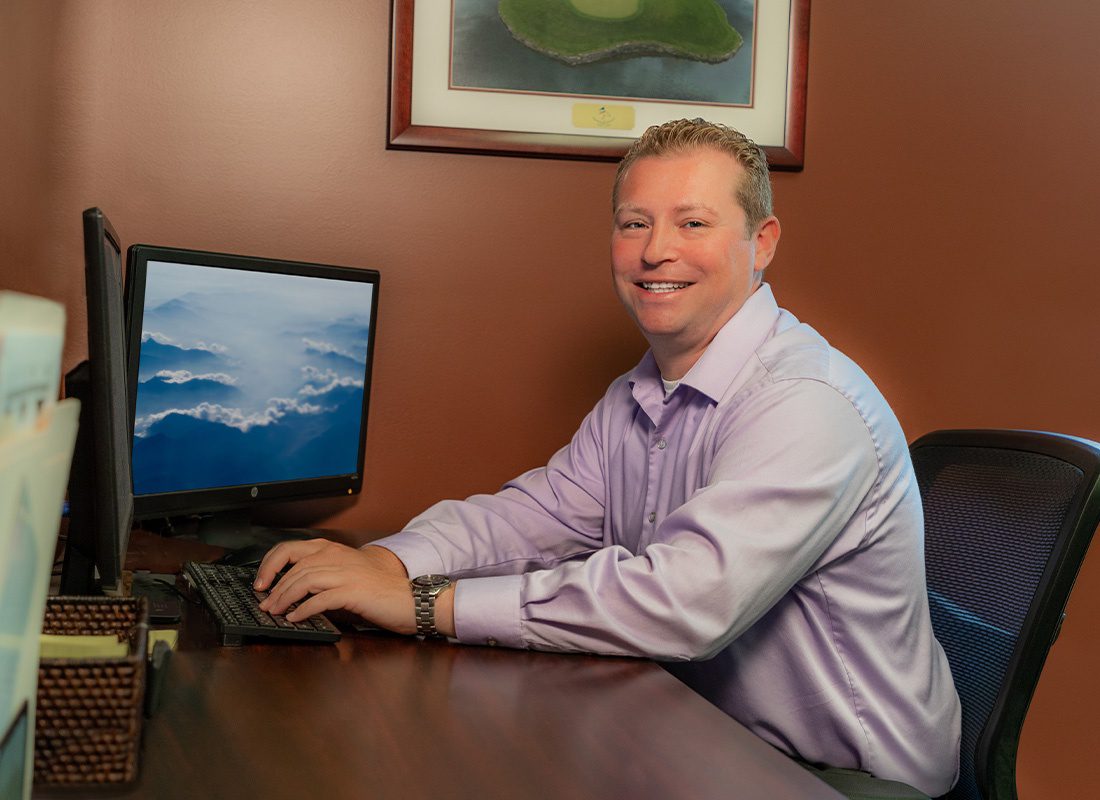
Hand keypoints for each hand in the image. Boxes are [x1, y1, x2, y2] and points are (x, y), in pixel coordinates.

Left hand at [255, 539, 419, 634]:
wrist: (408, 598)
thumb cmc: (378, 590)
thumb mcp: (346, 574)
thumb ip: (322, 576)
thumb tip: (291, 592)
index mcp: (333, 549)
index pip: (289, 548)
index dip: (269, 565)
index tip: (260, 582)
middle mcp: (337, 557)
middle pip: (294, 567)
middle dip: (274, 587)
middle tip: (264, 604)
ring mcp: (346, 573)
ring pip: (304, 580)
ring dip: (284, 598)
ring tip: (275, 612)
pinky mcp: (353, 591)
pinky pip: (320, 599)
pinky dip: (304, 609)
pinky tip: (296, 618)